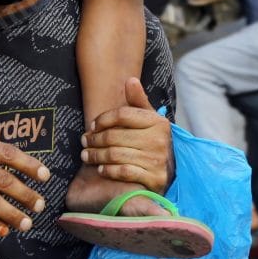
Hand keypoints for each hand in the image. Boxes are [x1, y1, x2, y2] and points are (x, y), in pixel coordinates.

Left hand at [82, 78, 172, 193]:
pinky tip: (101, 169)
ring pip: (116, 155)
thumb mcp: (150, 119)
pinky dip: (109, 170)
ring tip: (86, 155)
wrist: (172, 171)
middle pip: (115, 136)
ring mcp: (157, 160)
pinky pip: (124, 172)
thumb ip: (138, 101)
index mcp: (157, 121)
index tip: (92, 125)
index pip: (122, 115)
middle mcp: (158, 139)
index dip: (103, 119)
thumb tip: (130, 80)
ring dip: (96, 155)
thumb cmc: (154, 141)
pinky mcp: (154, 178)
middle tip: (84, 141)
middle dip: (94, 139)